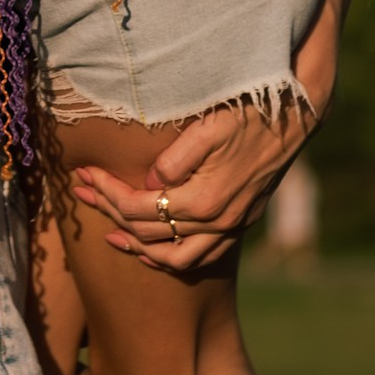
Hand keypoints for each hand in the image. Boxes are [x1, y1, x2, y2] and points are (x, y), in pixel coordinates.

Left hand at [71, 92, 318, 273]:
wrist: (292, 118)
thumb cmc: (246, 115)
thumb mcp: (207, 128)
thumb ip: (173, 161)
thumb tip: (148, 183)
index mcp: (204, 199)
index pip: (139, 207)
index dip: (106, 192)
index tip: (84, 173)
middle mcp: (218, 222)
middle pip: (149, 232)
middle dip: (109, 212)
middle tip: (81, 193)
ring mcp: (231, 227)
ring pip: (176, 258)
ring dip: (138, 247)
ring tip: (109, 233)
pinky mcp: (240, 224)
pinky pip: (201, 257)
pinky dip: (171, 259)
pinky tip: (152, 252)